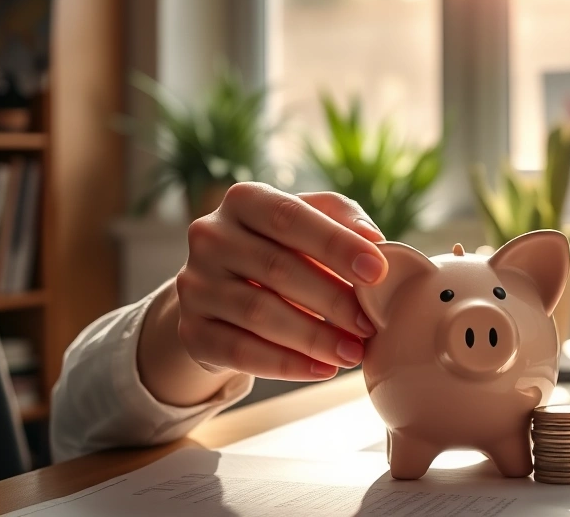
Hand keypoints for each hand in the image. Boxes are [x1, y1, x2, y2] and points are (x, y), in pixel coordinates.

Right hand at [174, 182, 386, 381]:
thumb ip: (343, 219)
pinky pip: (240, 351)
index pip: (290, 217)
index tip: (378, 271)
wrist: (226, 291)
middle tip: (369, 324)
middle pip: (276, 268)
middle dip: (332, 299)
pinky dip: (286, 364)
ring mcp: (194, 285)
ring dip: (313, 337)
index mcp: (244, 201)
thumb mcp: (312, 221)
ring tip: (353, 353)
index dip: (336, 244)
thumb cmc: (284, 248)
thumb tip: (373, 239)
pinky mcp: (191, 330)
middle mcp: (210, 237)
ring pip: (258, 313)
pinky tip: (322, 370)